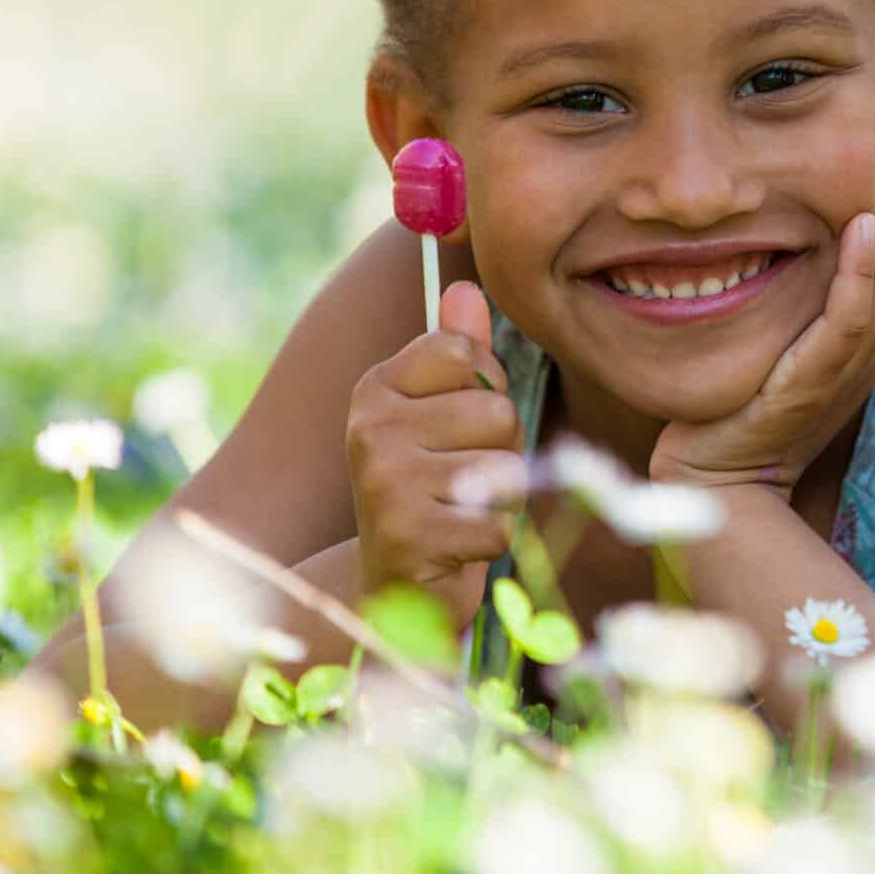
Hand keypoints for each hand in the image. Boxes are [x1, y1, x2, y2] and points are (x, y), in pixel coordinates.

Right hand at [345, 278, 527, 625]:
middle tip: (459, 480)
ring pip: (503, 467)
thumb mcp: (441, 413)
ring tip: (457, 511)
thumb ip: (459, 353)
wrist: (391, 586)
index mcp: (376, 388)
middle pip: (496, 411)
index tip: (456, 424)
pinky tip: (454, 547)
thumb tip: (467, 287)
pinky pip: (498, 523)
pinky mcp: (407, 537)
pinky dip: (490, 541)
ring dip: (498, 498)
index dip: (486, 390)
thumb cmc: (431, 487)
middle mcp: (370, 428)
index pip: (466, 352)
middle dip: (499, 450)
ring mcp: (384, 482)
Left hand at [649, 127, 874, 496]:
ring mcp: (845, 366)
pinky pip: (849, 321)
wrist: (716, 482)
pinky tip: (859, 228)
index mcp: (864, 335)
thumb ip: (799, 297)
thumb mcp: (780, 339)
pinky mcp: (811, 383)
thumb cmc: (741, 410)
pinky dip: (860, 273)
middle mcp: (866, 348)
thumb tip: (798, 236)